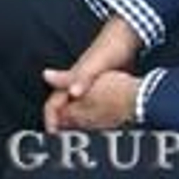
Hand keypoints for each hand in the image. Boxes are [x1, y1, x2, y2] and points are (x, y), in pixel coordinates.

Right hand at [40, 17, 140, 132]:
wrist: (127, 34)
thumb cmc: (110, 48)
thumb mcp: (95, 65)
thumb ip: (79, 77)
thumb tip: (67, 92)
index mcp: (71, 77)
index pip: (53, 103)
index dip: (51, 120)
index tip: (53, 138)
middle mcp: (76, 81)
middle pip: (62, 106)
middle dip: (59, 124)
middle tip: (63, 144)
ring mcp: (88, 83)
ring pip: (75, 107)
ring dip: (73, 122)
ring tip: (77, 138)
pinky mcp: (101, 84)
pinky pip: (89, 105)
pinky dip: (88, 116)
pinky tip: (98, 124)